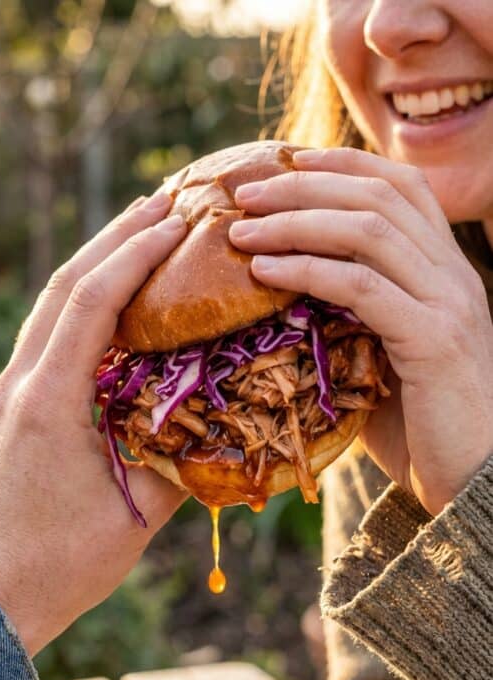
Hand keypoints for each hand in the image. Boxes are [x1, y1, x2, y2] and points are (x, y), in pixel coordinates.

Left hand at [0, 195, 187, 656]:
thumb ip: (182, 457)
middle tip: (165, 201)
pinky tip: (117, 299)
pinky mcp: (16, 407)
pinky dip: (86, 304)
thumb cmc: (66, 564)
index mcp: (49, 401)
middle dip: (115, 238)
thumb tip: (229, 416)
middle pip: (66, 286)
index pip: (93, 303)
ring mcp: (12, 392)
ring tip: (142, 231)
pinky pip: (51, 336)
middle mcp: (22, 384)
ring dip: (98, 263)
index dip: (137, 255)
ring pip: (53, 306)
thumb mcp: (137, 514)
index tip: (180, 221)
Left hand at [230, 147, 492, 515]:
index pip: (400, 187)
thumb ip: (349, 318)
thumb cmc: (418, 429)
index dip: (342, 165)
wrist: (471, 484)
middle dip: (304, 186)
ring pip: (368, 230)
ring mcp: (449, 303)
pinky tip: (264, 273)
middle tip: (244, 193)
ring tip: (241, 232)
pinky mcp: (434, 340)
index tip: (284, 164)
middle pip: (378, 196)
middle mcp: (453, 275)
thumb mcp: (381, 359)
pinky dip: (307, 271)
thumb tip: (282, 295)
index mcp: (445, 271)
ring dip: (296, 222)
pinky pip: (362, 287)